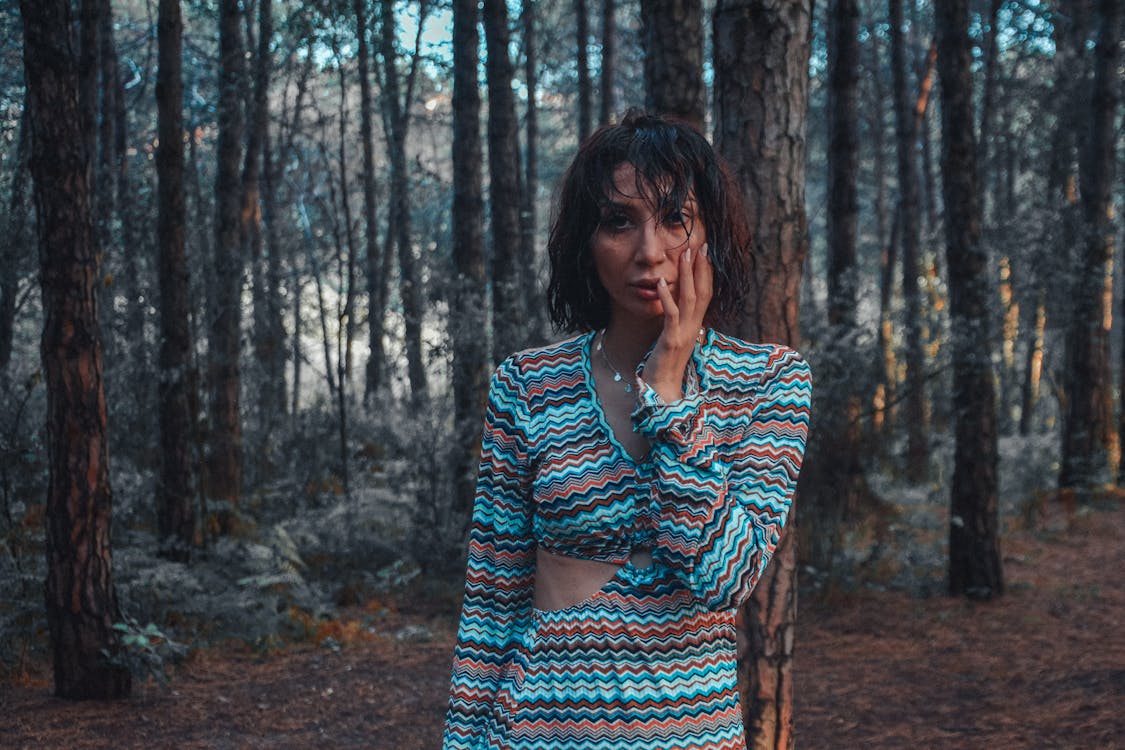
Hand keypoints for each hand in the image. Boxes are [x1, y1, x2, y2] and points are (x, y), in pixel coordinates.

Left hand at [643, 242, 712, 402]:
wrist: (663, 391)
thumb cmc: (667, 367)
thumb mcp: (676, 340)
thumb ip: (680, 324)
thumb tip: (681, 310)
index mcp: (695, 326)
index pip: (705, 295)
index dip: (706, 274)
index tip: (705, 254)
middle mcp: (693, 328)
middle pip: (702, 292)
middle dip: (701, 268)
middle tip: (701, 245)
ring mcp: (683, 334)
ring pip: (689, 299)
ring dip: (687, 275)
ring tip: (684, 254)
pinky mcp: (671, 341)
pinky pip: (670, 315)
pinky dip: (667, 297)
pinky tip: (661, 282)